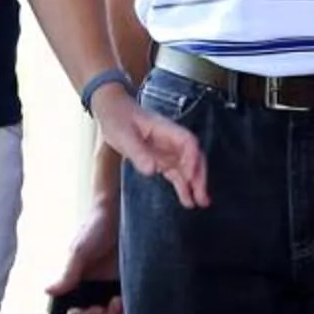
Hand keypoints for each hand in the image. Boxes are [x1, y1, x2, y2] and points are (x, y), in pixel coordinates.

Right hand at [48, 198, 123, 313]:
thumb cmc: (95, 225)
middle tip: (106, 307)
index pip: (80, 304)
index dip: (82, 312)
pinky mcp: (135, 274)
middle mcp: (99, 281)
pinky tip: (129, 297)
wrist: (119, 207)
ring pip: (117, 306)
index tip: (85, 311)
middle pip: (100, 309)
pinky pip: (134, 295)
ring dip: (116, 311)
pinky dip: (132, 301)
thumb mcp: (79, 251)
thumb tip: (48, 291)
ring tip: (118, 302)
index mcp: (82, 277)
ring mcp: (117, 278)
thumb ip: (67, 274)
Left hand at [93, 86, 208, 209]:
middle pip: (192, 157)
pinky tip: (187, 199)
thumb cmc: (118, 118)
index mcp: (165, 130)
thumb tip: (152, 170)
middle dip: (199, 177)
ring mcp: (166, 149)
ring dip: (194, 184)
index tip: (190, 177)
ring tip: (200, 203)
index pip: (187, 143)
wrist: (111, 110)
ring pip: (186, 167)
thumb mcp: (124, 135)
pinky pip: (175, 172)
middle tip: (202, 197)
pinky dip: (182, 185)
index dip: (192, 159)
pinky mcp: (160, 158)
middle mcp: (171, 140)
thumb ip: (138, 152)